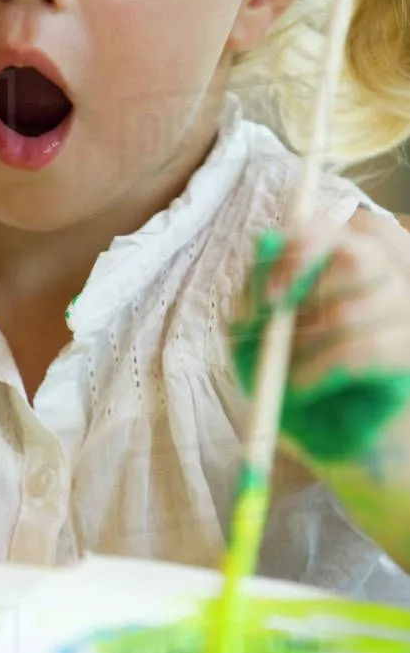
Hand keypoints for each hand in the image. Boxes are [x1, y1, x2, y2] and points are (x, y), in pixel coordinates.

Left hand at [261, 214, 409, 391]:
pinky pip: (363, 351)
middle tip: (272, 325)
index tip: (266, 296)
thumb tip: (264, 241)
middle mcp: (383, 274)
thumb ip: (260, 285)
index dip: (296, 254)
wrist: (318, 423)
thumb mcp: (257, 326)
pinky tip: (299, 386)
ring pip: (351, 311)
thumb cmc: (286, 364)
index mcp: (342, 255)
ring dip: (303, 343)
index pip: (328, 230)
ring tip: (280, 368)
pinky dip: (319, 370)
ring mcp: (404, 309)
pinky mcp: (408, 350)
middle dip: (304, 295)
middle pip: (355, 258)